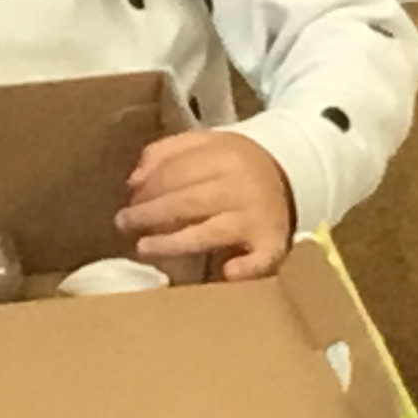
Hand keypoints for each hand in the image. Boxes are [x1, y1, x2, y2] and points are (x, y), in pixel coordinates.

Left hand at [118, 132, 295, 282]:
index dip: (148, 189)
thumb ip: (166, 153)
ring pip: (210, 232)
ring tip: (144, 248)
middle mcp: (242, 184)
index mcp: (226, 154)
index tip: (128, 202)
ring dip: (173, 243)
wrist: (293, 174)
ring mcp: (258, 216)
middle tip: (124, 225)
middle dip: (150, 214)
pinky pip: (263, 259)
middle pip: (188, 201)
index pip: (177, 172)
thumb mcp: (205, 144)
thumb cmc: (234, 165)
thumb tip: (133, 181)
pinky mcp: (273, 243)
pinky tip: (227, 273)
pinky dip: (248, 268)